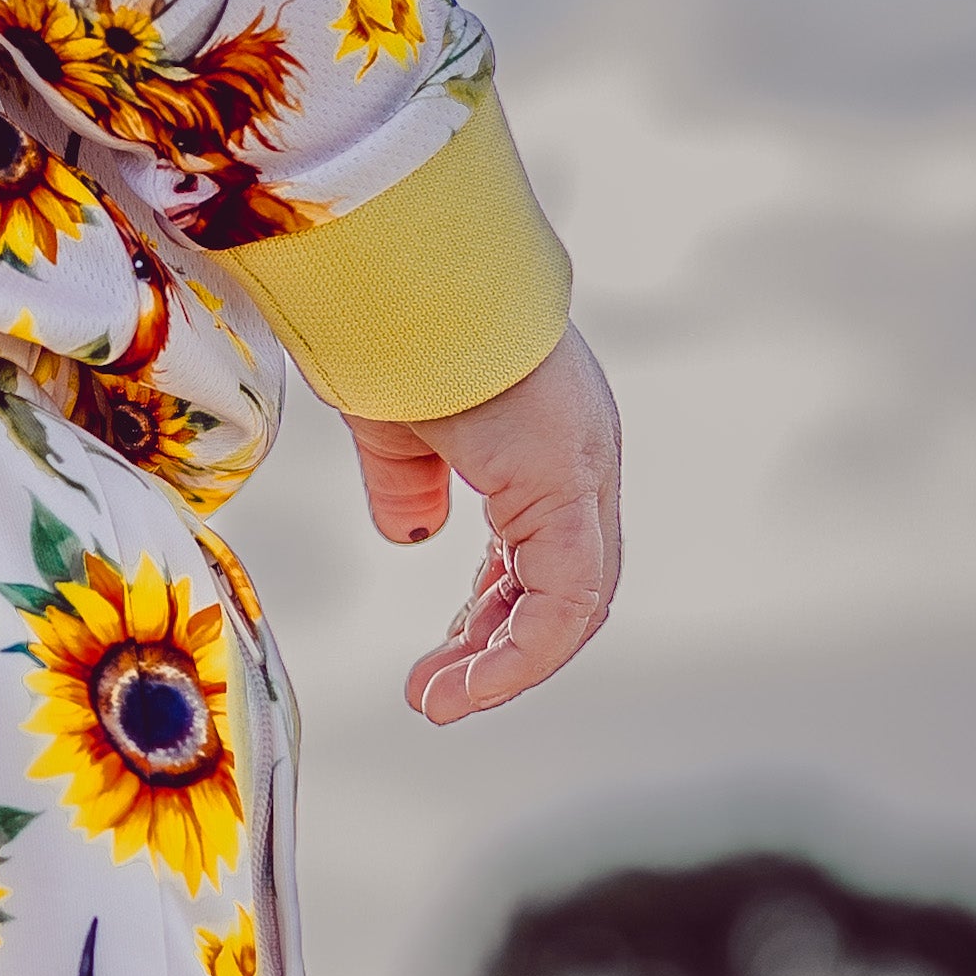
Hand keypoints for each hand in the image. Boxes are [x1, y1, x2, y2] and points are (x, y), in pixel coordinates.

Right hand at [344, 324, 622, 725]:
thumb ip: (408, 485)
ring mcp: (583, 470)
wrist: (400, 271)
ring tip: (439, 704)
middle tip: (435, 694)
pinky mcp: (570, 484)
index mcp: (545, 442)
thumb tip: (412, 538)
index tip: (442, 657)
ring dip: (505, 664)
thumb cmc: (392, 327)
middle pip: (562, 587)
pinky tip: (469, 686)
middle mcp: (581, 459)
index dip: (492, 614)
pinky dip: (522, 654)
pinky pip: (564, 599)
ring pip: (571, 602)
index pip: (540, 554)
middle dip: (496, 649)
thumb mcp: (395, 427)